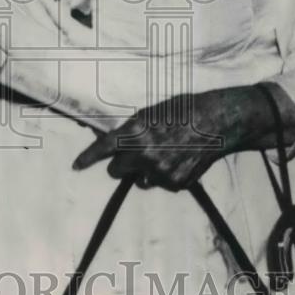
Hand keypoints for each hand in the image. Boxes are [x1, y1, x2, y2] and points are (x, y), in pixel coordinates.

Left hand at [73, 84, 294, 191]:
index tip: (76, 166)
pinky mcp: (174, 183)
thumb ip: (132, 129)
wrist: (217, 122)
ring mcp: (159, 171)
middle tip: (137, 153)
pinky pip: (160, 183)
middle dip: (122, 164)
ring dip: (145, 171)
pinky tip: (179, 160)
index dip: (87, 158)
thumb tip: (116, 141)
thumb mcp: (152, 113)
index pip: (104, 147)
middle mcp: (144, 153)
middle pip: (117, 170)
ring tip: (165, 153)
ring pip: (140, 179)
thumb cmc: (184, 110)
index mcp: (136, 131)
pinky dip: (165, 175)